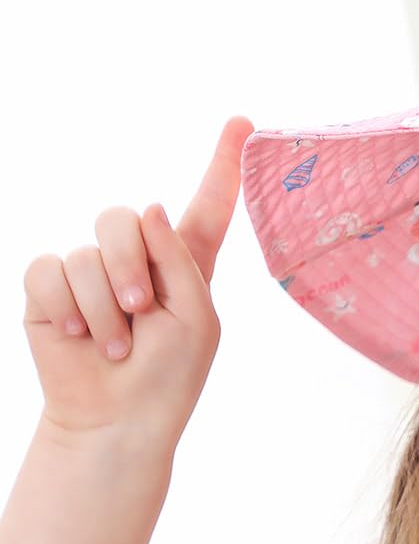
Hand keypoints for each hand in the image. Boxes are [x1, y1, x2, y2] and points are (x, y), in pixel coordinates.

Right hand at [22, 115, 252, 446]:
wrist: (118, 421)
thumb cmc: (168, 377)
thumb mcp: (196, 319)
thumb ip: (181, 260)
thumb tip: (151, 206)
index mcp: (185, 265)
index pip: (205, 208)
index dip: (222, 166)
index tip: (243, 123)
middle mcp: (137, 259)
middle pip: (126, 217)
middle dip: (131, 266)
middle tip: (141, 314)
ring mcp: (90, 270)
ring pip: (88, 251)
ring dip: (105, 305)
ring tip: (115, 346)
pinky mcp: (51, 288)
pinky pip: (50, 268)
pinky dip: (69, 304)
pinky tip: (79, 335)